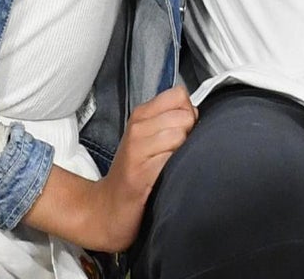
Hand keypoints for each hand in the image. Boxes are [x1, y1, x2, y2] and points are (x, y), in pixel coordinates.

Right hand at [88, 87, 196, 251]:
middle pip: (185, 115)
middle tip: (176, 153)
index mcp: (141, 115)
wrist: (107, 209)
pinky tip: (166, 178)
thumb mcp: (147, 138)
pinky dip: (176, 170)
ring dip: (183, 153)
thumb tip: (196, 116)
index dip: (188, 112)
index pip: (179, 94)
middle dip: (189, 134)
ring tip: (171, 166)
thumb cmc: (134, 173)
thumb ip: (169, 120)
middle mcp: (138, 127)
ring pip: (180, 136)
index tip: (181, 130)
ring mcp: (137, 150)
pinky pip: (172, 160)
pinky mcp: (140, 174)